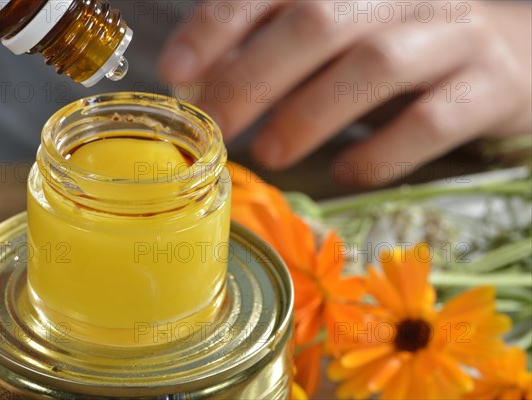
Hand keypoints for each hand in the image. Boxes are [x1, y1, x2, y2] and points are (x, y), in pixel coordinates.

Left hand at [159, 1, 531, 184]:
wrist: (518, 55)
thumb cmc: (408, 46)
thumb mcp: (344, 35)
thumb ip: (279, 50)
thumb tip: (205, 82)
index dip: (219, 24)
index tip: (176, 70)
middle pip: (316, 22)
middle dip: (253, 77)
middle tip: (218, 128)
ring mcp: (453, 37)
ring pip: (372, 67)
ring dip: (309, 114)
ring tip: (271, 155)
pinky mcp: (490, 88)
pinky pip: (430, 121)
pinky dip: (381, 152)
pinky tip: (345, 173)